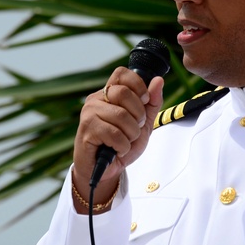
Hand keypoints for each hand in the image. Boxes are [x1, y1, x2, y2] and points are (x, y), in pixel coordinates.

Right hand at [71, 67, 163, 210]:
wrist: (105, 170)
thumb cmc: (121, 144)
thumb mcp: (143, 123)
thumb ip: (152, 103)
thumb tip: (158, 80)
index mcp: (109, 93)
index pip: (121, 74)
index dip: (138, 85)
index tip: (144, 101)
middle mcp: (96, 99)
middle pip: (123, 93)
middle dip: (138, 114)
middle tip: (135, 128)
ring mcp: (89, 113)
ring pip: (121, 115)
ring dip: (131, 134)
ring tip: (125, 142)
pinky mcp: (87, 130)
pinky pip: (114, 134)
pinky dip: (123, 146)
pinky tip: (117, 149)